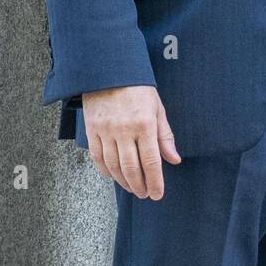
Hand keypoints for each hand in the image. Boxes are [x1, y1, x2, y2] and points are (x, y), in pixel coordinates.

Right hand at [82, 85, 180, 199]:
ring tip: (132, 188)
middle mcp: (124, 130)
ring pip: (113, 166)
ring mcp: (105, 131)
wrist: (108, 70)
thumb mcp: (157, 108)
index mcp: (144, 124)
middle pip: (131, 168)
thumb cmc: (137, 88)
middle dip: (139, 185)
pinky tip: (113, 176)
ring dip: (123, 181)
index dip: (155, 181)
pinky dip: (105, 171)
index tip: (157, 194)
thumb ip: (165, 136)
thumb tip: (174, 160)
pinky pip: (97, 157)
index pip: (151, 161)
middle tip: (145, 194)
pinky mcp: (91, 130)